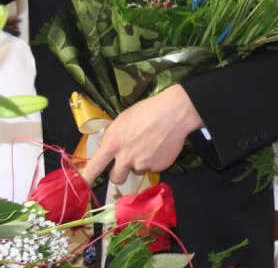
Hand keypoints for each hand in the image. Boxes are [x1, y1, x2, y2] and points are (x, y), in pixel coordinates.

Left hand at [81, 84, 203, 185]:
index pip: (94, 168)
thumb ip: (112, 135)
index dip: (85, 179)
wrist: (175, 112)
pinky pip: (153, 167)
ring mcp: (143, 164)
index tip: (81, 188)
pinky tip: (161, 145)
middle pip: (116, 178)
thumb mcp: (122, 119)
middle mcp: (125, 159)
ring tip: (151, 144)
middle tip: (129, 160)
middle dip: (120, 172)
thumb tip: (107, 145)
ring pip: (137, 170)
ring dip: (141, 162)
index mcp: (112, 145)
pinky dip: (156, 159)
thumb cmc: (146, 111)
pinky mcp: (159, 167)